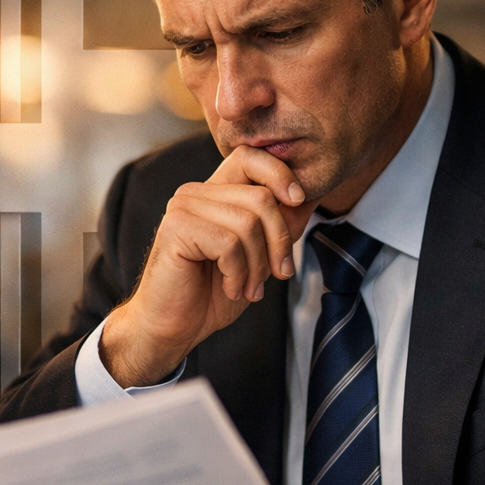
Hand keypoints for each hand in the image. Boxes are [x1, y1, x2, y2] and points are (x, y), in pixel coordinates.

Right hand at [100, 146, 318, 386]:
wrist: (173, 327)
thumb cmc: (211, 293)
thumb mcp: (258, 255)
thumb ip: (278, 225)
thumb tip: (311, 195)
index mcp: (213, 193)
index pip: (250, 157)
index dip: (280, 174)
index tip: (298, 203)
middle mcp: (195, 193)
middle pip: (260, 197)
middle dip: (278, 242)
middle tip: (277, 274)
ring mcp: (182, 208)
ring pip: (248, 222)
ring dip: (258, 265)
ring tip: (249, 288)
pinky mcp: (176, 229)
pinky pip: (228, 244)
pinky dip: (239, 274)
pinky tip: (231, 289)